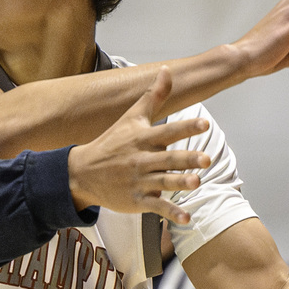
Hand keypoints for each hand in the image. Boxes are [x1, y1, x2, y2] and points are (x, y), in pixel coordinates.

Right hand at [68, 69, 210, 222]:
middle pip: (168, 158)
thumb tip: (168, 70)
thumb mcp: (131, 117)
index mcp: (143, 139)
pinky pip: (157, 207)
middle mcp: (142, 159)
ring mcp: (140, 181)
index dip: (186, 127)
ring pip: (164, 182)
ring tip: (197, 183)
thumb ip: (154, 96)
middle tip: (206, 159)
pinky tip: (186, 218)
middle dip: (187, 159)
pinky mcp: (137, 200)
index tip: (204, 123)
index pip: (167, 131)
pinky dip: (171, 214)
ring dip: (180, 183)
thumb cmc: (111, 142)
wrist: (83, 173)